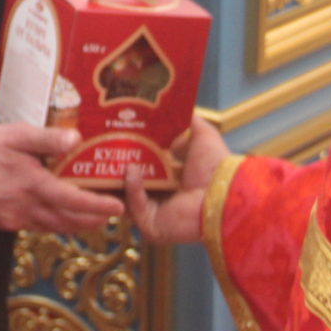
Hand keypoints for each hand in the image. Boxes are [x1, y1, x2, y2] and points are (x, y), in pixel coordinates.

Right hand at [0, 123, 121, 234]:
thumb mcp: (17, 135)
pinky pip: (36, 226)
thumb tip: (76, 139)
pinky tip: (59, 216)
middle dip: (91, 220)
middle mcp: (25, 206)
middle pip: (67, 220)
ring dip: (75, 225)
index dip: (97, 205)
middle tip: (112, 215)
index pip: (72, 200)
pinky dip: (53, 224)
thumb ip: (47, 139)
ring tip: (93, 219)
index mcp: (31, 184)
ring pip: (52, 227)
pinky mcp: (4, 222)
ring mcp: (14, 217)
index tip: (118, 207)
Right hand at [124, 115, 229, 245]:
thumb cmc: (217, 167)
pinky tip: (132, 172)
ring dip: (120, 177)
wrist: (226, 193)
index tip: (116, 136)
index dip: (131, 152)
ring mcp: (157, 215)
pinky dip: (132, 190)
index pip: (144, 167)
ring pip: (127, 197)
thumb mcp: (202, 135)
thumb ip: (188, 120)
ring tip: (113, 157)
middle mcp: (164, 198)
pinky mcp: (153, 227)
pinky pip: (136, 208)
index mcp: (173, 179)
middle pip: (130, 183)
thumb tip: (176, 103)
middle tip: (105, 146)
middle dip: (117, 165)